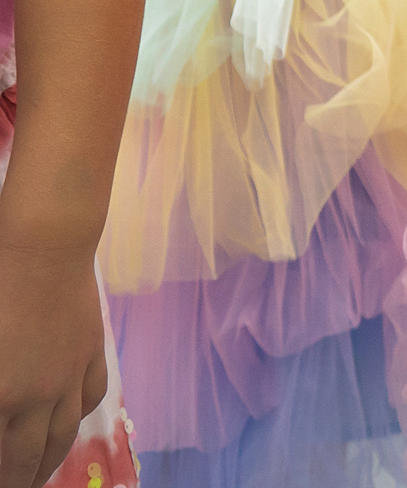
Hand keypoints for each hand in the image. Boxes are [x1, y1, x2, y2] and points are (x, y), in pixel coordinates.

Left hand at [0, 240, 108, 487]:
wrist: (44, 249)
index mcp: (0, 396)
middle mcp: (38, 396)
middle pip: (27, 455)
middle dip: (18, 480)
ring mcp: (70, 376)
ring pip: (62, 435)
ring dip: (48, 463)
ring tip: (38, 476)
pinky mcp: (91, 352)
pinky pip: (89, 398)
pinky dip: (78, 419)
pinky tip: (69, 424)